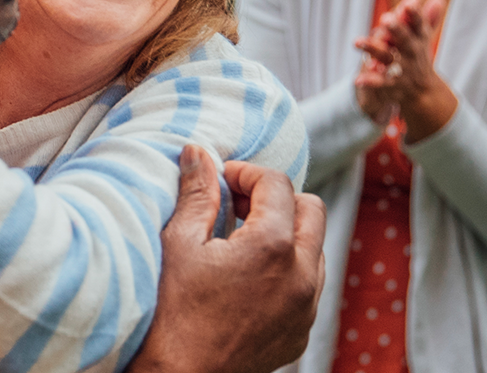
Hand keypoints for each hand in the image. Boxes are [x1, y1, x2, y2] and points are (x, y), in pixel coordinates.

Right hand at [128, 145, 325, 372]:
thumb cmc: (171, 312)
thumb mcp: (179, 243)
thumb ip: (197, 193)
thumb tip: (199, 154)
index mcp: (272, 247)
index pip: (277, 184)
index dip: (247, 172)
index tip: (221, 180)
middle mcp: (301, 276)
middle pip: (311, 209)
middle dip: (277, 198)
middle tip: (238, 204)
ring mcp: (306, 308)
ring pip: (315, 248)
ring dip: (287, 233)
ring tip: (244, 239)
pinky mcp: (301, 331)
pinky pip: (309, 286)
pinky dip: (289, 270)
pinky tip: (250, 276)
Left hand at [354, 0, 455, 139]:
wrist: (424, 92)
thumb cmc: (418, 52)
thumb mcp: (418, 30)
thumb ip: (409, 2)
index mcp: (419, 37)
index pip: (418, 23)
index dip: (414, 13)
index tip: (409, 2)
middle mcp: (412, 51)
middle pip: (404, 39)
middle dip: (397, 30)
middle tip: (386, 19)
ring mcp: (403, 69)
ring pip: (387, 58)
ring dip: (373, 50)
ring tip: (356, 42)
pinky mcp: (393, 85)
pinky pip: (381, 83)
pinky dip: (370, 81)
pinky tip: (357, 78)